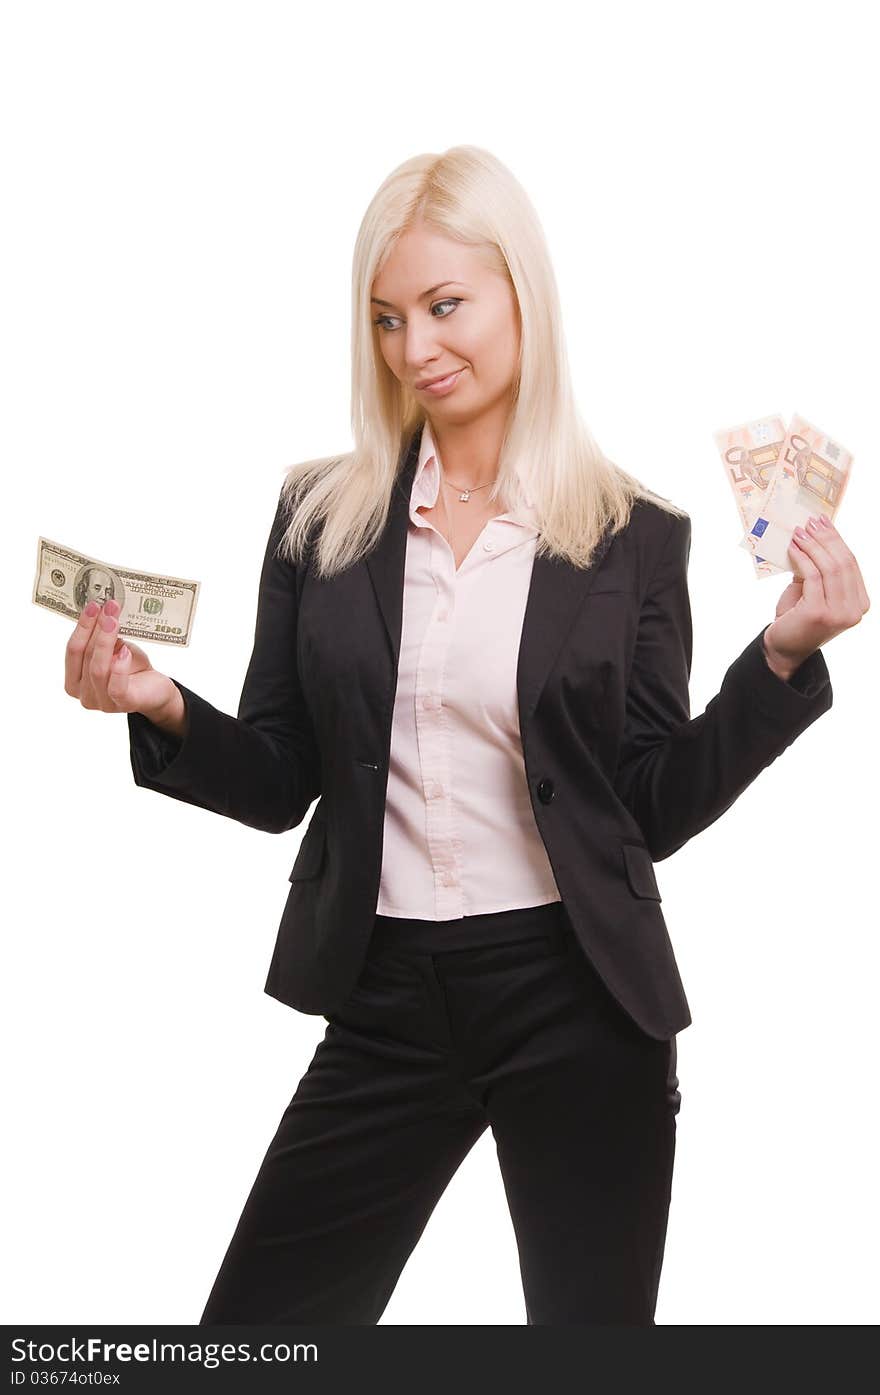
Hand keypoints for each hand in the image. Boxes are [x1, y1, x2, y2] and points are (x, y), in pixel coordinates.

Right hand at [65, 597, 180, 722]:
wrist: (156, 689)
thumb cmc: (131, 668)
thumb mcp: (114, 648)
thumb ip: (103, 637)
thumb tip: (101, 610)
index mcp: (75, 681)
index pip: (72, 650)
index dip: (82, 627)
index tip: (92, 605)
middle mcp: (84, 695)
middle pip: (85, 656)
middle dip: (96, 628)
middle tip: (108, 607)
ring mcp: (102, 703)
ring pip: (97, 669)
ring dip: (105, 641)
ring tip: (114, 621)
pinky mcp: (123, 704)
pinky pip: (116, 686)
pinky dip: (119, 667)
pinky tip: (125, 651)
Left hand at [762, 514, 869, 677]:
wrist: (782, 648)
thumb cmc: (796, 617)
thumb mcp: (812, 590)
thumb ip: (818, 569)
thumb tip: (814, 534)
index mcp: (860, 603)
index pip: (851, 563)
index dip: (837, 540)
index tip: (823, 521)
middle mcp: (855, 610)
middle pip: (843, 563)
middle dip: (826, 538)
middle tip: (811, 522)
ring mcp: (839, 613)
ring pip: (830, 568)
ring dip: (813, 545)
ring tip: (798, 532)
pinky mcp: (819, 613)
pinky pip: (812, 576)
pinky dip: (803, 558)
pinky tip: (793, 548)